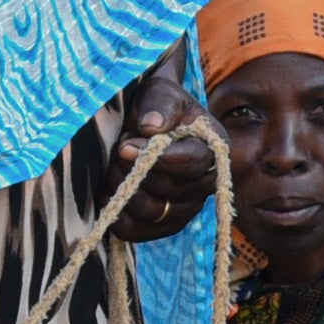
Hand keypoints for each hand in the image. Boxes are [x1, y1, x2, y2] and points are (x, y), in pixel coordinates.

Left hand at [106, 68, 218, 244]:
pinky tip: (110, 192)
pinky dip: (117, 213)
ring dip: (124, 189)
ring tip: (115, 167)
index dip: (158, 158)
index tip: (126, 147)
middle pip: (169, 191)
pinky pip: (137, 231)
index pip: (192, 163)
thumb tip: (152, 127)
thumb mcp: (159, 92)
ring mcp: (186, 208)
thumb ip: (160, 105)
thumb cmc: (155, 104)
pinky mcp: (164, 225)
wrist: (143, 120)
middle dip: (134, 171)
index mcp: (213, 147)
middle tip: (118, 150)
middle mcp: (205, 183)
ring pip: (151, 212)